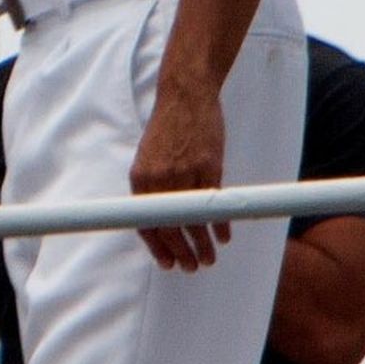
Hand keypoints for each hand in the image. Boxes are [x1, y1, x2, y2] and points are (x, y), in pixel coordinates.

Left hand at [129, 77, 228, 271]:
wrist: (185, 96)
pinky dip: (220, 223)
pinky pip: (214, 203)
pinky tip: (224, 235)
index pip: (146, 223)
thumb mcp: (149, 158)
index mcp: (140, 179)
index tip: (168, 262)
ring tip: (209, 258)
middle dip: (182, 251)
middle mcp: (160, 180)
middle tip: (192, 267)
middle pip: (170, 227)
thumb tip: (160, 219)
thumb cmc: (168, 128)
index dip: (158, 247)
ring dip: (203, 243)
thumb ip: (153, 187)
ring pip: (194, 219)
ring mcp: (185, 174)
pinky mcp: (209, 167)